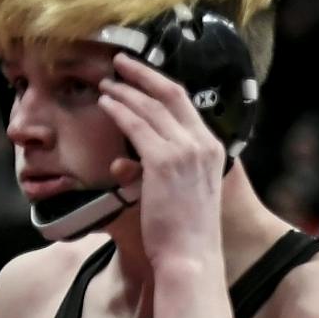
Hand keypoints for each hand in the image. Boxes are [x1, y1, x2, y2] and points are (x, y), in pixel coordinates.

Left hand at [97, 52, 229, 266]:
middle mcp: (203, 145)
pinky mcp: (164, 162)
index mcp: (212, 150)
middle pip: (171, 95)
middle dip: (143, 75)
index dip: (159, 84)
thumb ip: (159, 170)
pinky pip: (137, 126)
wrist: (191, 255)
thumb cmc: (183, 230)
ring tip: (106, 83)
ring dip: (126, 91)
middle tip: (120, 63)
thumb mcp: (180, 191)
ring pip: (151, 107)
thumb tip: (125, 162)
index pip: (186, 106)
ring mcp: (186, 152)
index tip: (139, 74)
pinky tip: (106, 103)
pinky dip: (120, 110)